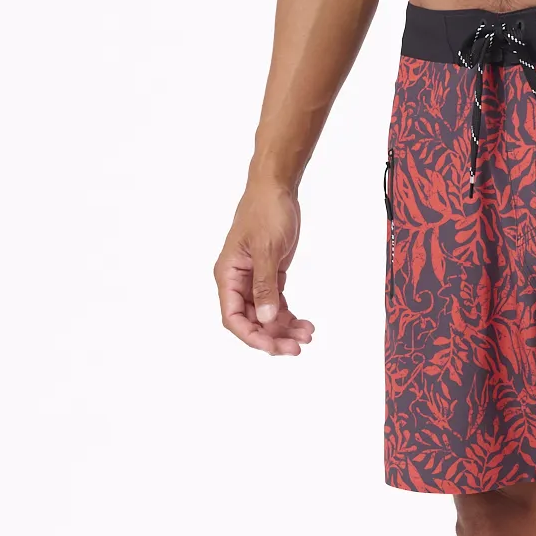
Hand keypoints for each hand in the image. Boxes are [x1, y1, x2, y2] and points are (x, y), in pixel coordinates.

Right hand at [214, 180, 312, 354]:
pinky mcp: (270, 275)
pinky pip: (277, 303)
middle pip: (251, 320)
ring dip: (284, 328)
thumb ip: (265, 285)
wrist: (277, 188)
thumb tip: (266, 317)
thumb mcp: (266, 248)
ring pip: (266, 314)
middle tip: (297, 347)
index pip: (232, 316)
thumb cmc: (265, 211)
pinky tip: (305, 324)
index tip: (272, 346)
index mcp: (228, 274)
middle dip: (272, 336)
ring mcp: (254, 279)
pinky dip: (289, 315)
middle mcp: (237, 281)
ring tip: (307, 335)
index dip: (250, 335)